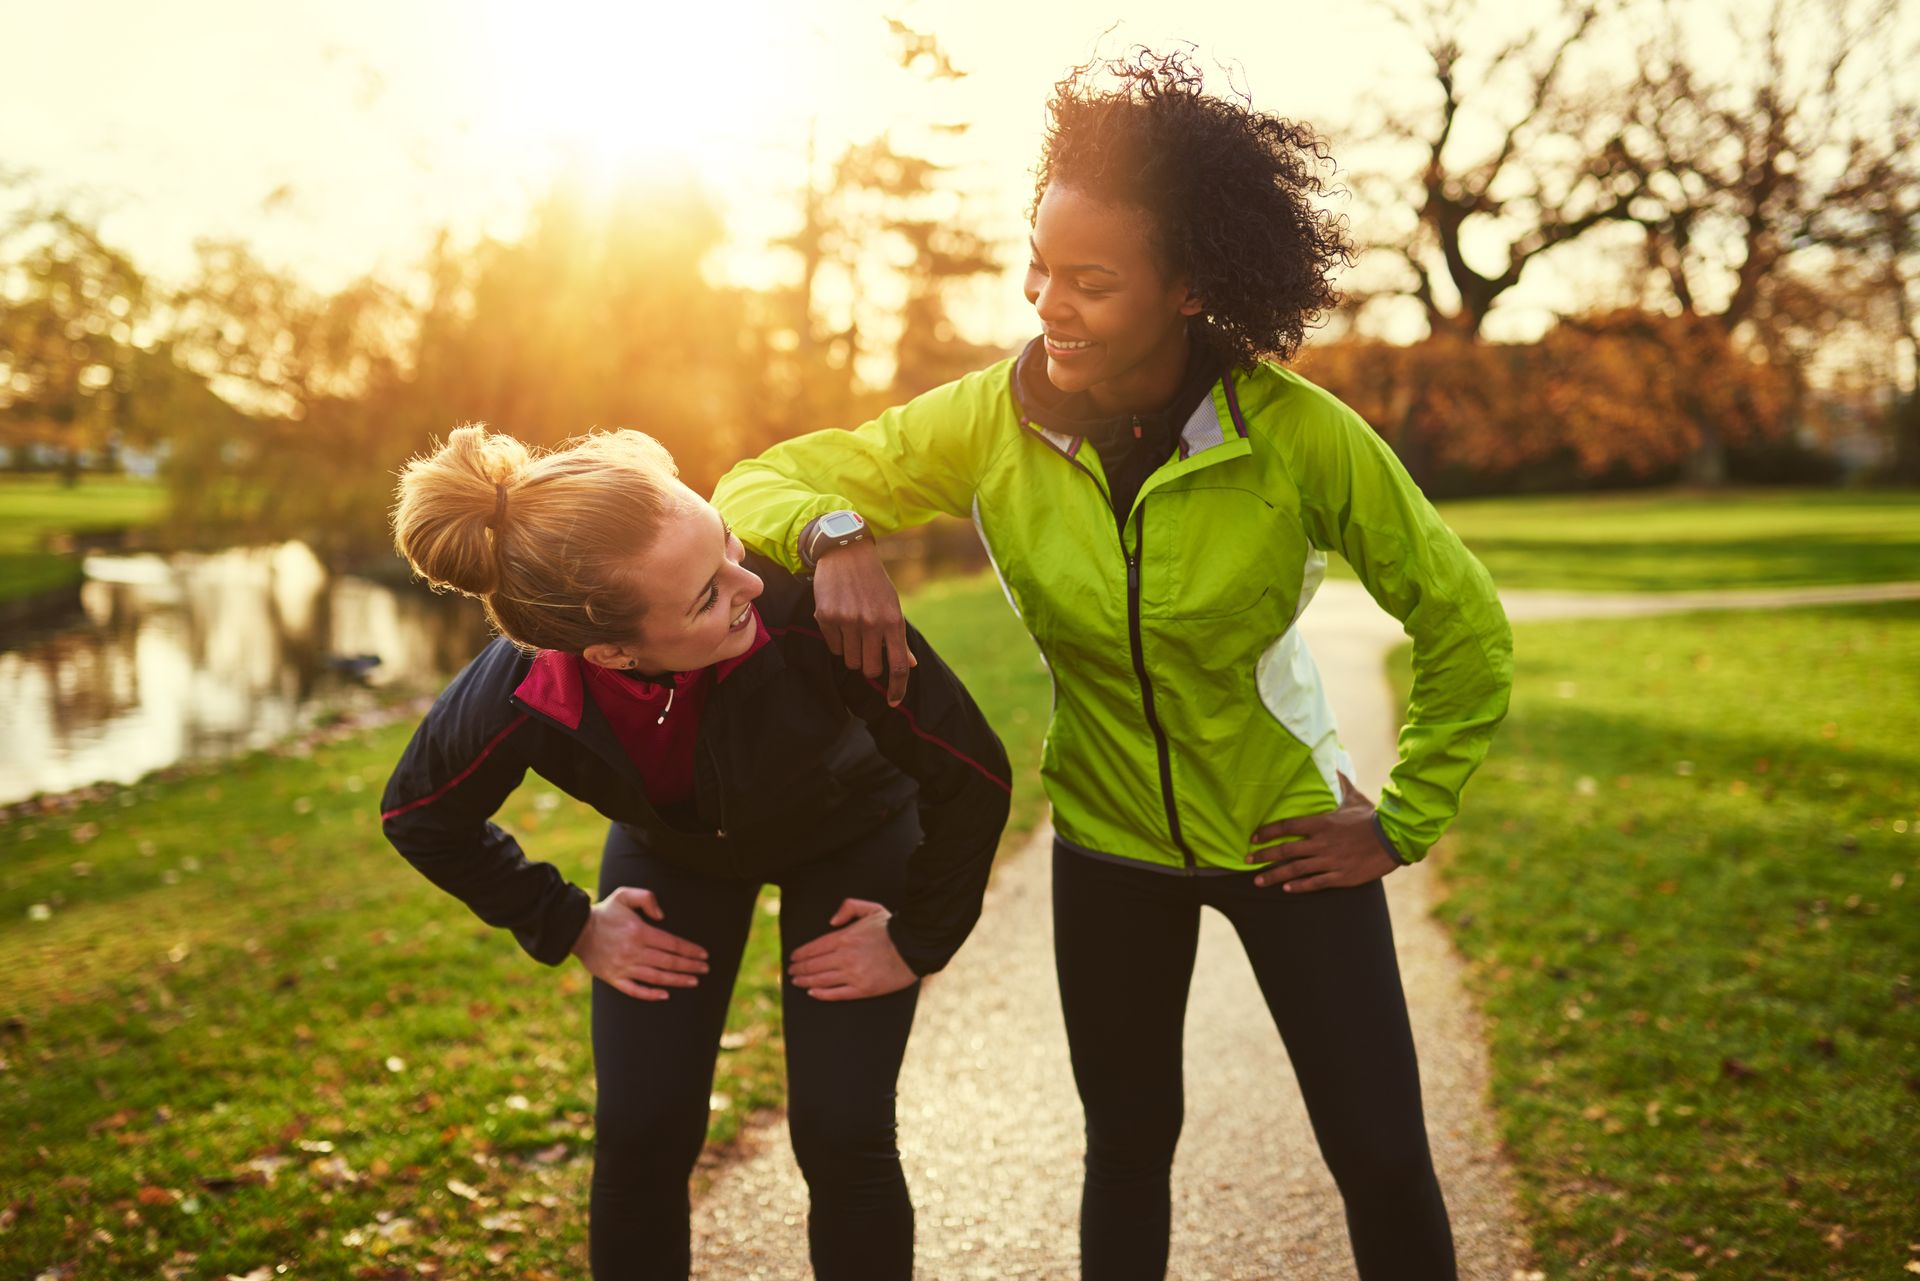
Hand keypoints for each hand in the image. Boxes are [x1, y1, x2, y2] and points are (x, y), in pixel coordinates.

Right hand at [570, 887, 709, 999]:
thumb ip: (647, 898)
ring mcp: (623, 967)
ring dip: (677, 980)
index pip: (672, 944)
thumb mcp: (624, 895)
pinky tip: (665, 995)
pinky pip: (635, 990)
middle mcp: (634, 952)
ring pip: (657, 978)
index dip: (690, 950)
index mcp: (639, 932)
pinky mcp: (613, 978)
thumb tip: (663, 916)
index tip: (704, 955)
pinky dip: (651, 994)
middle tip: (705, 969)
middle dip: (690, 966)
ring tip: (694, 982)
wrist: (576, 930)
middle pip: (668, 962)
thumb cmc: (605, 912)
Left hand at [787, 898, 918, 1000]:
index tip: (792, 958)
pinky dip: (822, 994)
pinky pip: (837, 993)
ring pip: (821, 980)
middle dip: (799, 969)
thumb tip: (831, 921)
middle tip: (790, 972)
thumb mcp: (871, 908)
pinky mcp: (863, 989)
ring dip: (805, 981)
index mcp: (845, 937)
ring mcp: (853, 974)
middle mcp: (845, 956)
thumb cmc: (892, 927)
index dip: (801, 954)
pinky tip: (812, 993)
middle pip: (814, 965)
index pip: (815, 947)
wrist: (914, 947)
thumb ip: (848, 907)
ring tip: (796, 982)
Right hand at [812, 539, 915, 705]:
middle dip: (869, 666)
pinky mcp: (827, 617)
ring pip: (850, 661)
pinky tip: (839, 621)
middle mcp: (871, 623)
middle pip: (871, 669)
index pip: (899, 665)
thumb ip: (899, 636)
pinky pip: (833, 647)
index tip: (893, 701)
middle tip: (868, 651)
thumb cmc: (873, 582)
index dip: (897, 688)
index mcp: (893, 620)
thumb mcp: (892, 605)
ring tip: (853, 631)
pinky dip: (837, 641)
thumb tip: (911, 664)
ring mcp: (848, 621)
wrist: (845, 553)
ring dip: (852, 654)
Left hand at [1246, 774, 1400, 891]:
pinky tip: (1286, 889)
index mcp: (1322, 823)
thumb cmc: (1372, 818)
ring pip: (1296, 870)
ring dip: (1274, 875)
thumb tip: (1332, 765)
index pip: (1287, 826)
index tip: (1254, 838)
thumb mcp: (1354, 798)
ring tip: (1258, 881)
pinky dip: (1299, 886)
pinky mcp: (1341, 876)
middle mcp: (1321, 843)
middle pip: (1286, 850)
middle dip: (1263, 856)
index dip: (1268, 832)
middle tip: (1247, 861)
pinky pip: (1315, 883)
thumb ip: (1339, 783)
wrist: (1394, 839)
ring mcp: (1330, 861)